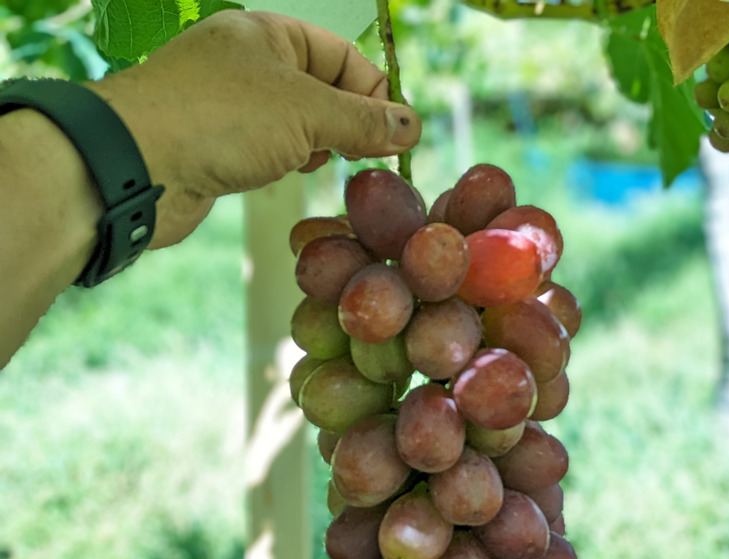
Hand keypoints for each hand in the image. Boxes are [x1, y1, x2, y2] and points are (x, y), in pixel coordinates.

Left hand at [87, 10, 421, 247]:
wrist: (137, 165)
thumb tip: (410, 125)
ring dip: (319, 145)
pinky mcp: (217, 143)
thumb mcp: (307, 114)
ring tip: (317, 162)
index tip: (396, 135)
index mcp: (268, 34)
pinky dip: (288, 160)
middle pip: (322, 89)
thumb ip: (363, 121)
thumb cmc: (220, 120)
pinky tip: (289, 173)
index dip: (375, 93)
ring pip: (297, 122)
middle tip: (363, 155)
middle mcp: (248, 62)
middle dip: (348, 123)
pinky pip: (270, 147)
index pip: (342, 56)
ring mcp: (230, 104)